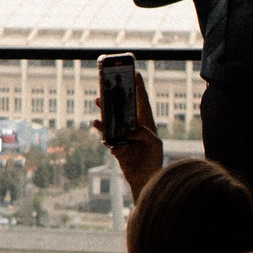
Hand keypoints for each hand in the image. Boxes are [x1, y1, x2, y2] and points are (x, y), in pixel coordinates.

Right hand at [111, 73, 163, 197]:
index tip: (135, 73)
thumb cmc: (154, 160)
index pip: (142, 101)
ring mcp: (124, 136)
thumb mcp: (154, 144)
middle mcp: (134, 127)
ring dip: (104, 117)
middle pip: (122, 109)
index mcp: (146, 123)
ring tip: (97, 112)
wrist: (145, 179)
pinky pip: (107, 139)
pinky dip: (105, 138)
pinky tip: (104, 136)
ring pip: (111, 122)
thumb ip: (144, 134)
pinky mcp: (116, 147)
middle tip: (104, 90)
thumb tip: (128, 130)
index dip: (138, 87)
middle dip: (113, 99)